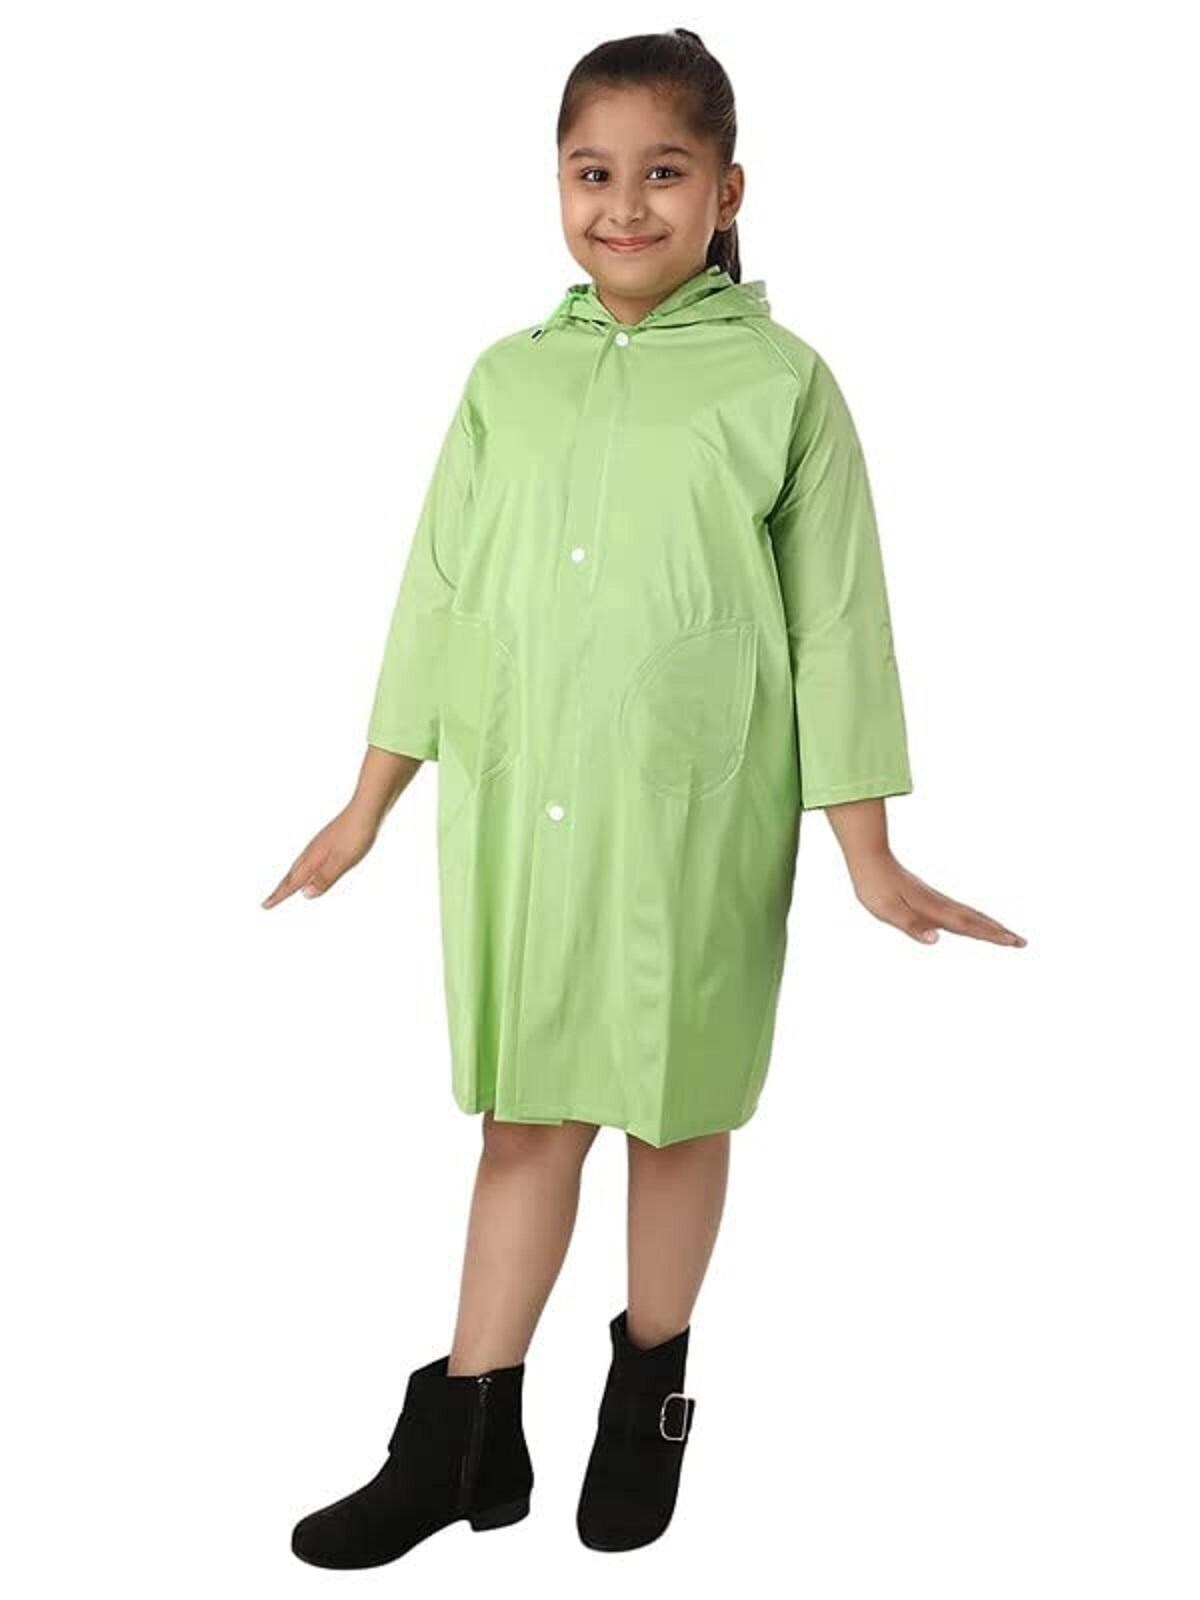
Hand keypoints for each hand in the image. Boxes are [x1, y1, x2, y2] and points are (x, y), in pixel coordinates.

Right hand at [260, 802, 379, 907]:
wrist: (367, 808)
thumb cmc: (357, 834)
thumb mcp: (343, 860)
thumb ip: (325, 877)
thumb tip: (305, 894)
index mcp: (314, 858)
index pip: (294, 881)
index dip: (280, 895)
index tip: (265, 906)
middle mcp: (312, 850)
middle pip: (292, 874)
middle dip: (281, 888)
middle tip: (268, 901)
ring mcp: (320, 844)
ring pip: (299, 865)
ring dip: (290, 878)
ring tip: (285, 886)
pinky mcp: (328, 840)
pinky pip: (309, 858)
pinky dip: (303, 868)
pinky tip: (310, 866)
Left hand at [849, 852, 1025, 946]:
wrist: (869, 857)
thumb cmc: (875, 886)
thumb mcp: (888, 911)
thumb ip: (912, 926)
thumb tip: (936, 940)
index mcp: (933, 909)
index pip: (967, 925)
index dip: (991, 935)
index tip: (1013, 942)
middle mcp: (938, 903)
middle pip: (975, 919)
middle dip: (998, 932)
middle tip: (1022, 942)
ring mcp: (935, 899)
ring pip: (968, 914)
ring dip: (988, 924)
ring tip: (1005, 933)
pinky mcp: (928, 897)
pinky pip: (957, 911)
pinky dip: (972, 918)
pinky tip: (971, 922)